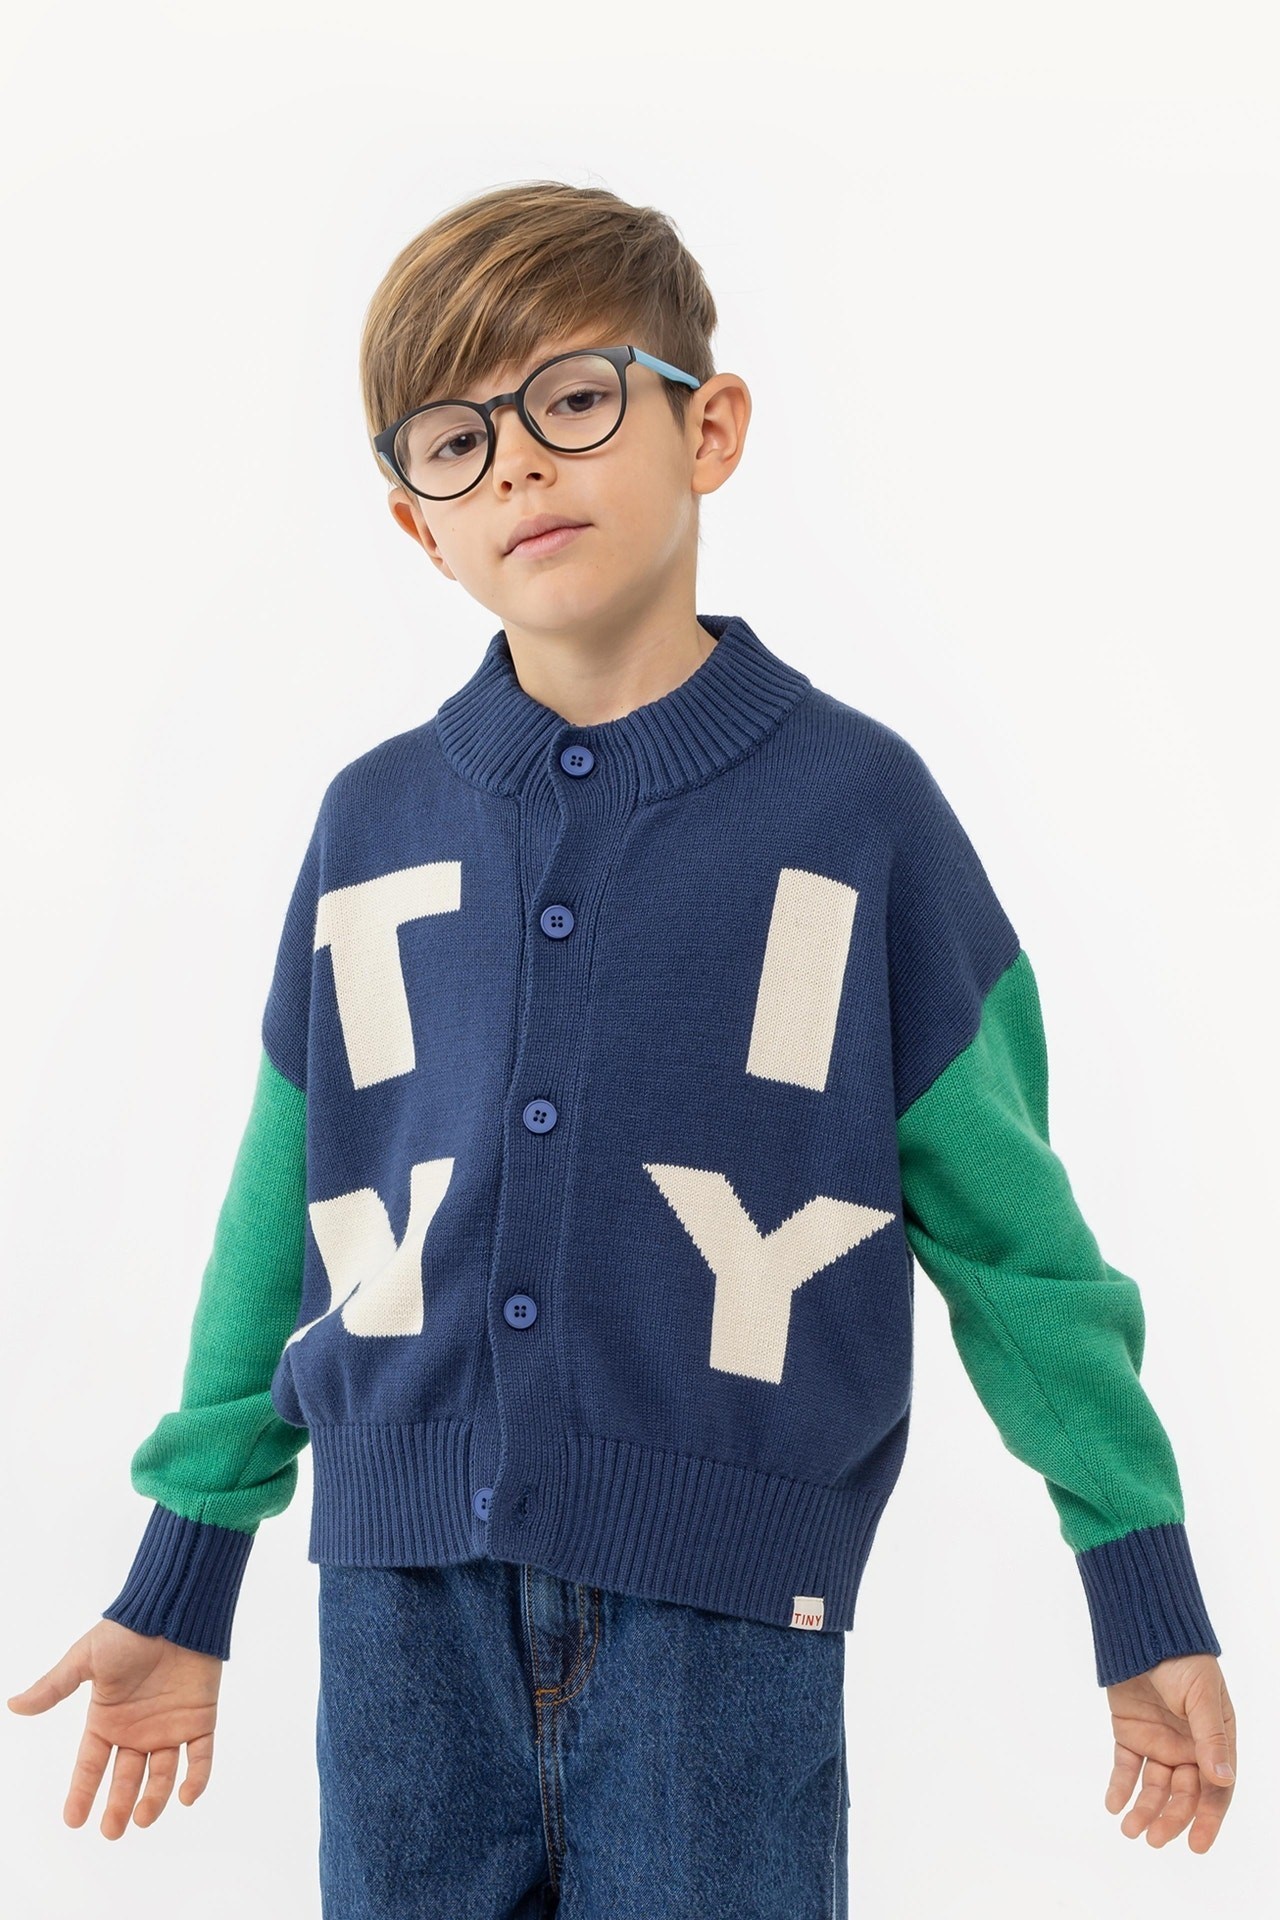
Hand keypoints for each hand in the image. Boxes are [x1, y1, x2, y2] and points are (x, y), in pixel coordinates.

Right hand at [7, 1619, 222, 1837]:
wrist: (175, 1609)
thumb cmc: (129, 1631)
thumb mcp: (86, 1659)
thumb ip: (55, 1686)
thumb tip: (13, 1705)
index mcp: (108, 1719)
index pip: (91, 1764)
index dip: (82, 1792)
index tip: (72, 1820)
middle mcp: (138, 1729)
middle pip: (126, 1777)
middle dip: (118, 1806)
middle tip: (112, 1831)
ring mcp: (170, 1726)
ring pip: (162, 1774)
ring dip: (155, 1799)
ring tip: (142, 1817)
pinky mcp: (201, 1719)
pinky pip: (200, 1757)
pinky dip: (197, 1779)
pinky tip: (187, 1796)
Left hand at [1104, 1652, 1235, 1851]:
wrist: (1141, 1628)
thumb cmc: (1182, 1658)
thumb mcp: (1201, 1696)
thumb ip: (1211, 1737)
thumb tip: (1223, 1779)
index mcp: (1215, 1741)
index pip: (1216, 1789)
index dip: (1208, 1819)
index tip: (1196, 1845)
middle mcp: (1188, 1747)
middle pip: (1183, 1794)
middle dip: (1171, 1818)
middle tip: (1154, 1839)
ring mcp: (1158, 1741)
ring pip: (1154, 1786)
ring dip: (1144, 1809)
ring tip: (1129, 1829)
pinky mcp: (1130, 1732)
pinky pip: (1126, 1766)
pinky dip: (1120, 1786)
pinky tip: (1113, 1804)